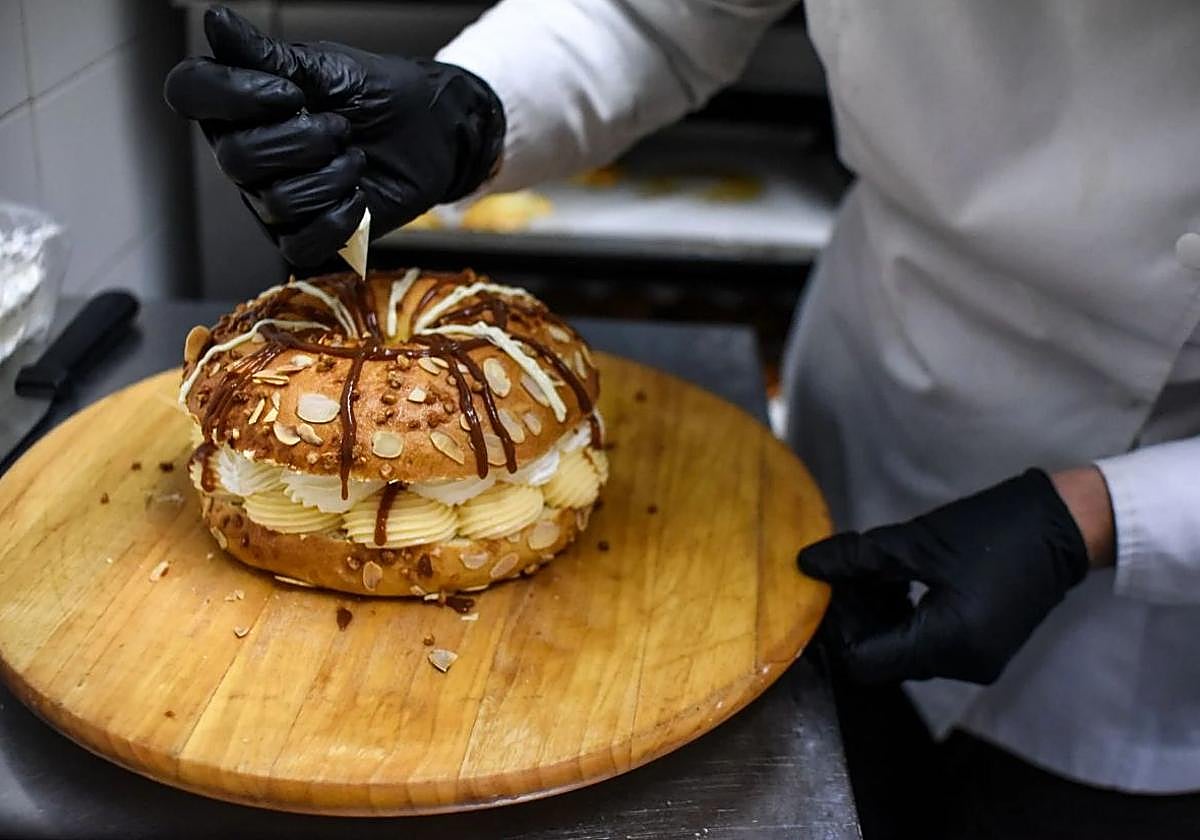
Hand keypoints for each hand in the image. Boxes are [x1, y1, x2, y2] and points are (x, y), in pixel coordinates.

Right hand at [163, 5, 504, 265]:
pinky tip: (358, 196)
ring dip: (330, 177)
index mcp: (240, 104)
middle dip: (302, 141)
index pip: (190, 93)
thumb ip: (266, 54)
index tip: (289, 91)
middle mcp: (247, 154)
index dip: (236, 95)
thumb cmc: (378, 96)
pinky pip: (300, 244)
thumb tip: (216, 22)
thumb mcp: (325, 67)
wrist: (429, 132)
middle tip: (340, 127)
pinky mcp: (306, 235)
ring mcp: (272, 200)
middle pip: (236, 159)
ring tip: (354, 157)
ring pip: (275, 203)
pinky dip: (338, 219)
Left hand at [798, 469, 1091, 684]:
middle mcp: (962, 665)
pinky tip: (896, 581)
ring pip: (900, 652)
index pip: (864, 662)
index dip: (836, 628)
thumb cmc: (992, 528)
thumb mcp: (916, 540)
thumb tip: (805, 565)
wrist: (1062, 524)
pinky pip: (924, 645)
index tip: (826, 589)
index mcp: (948, 643)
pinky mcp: (979, 649)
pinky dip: (901, 618)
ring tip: (869, 573)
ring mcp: (974, 662)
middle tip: (842, 575)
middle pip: (880, 660)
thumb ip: (857, 558)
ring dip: (875, 616)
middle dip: (854, 619)